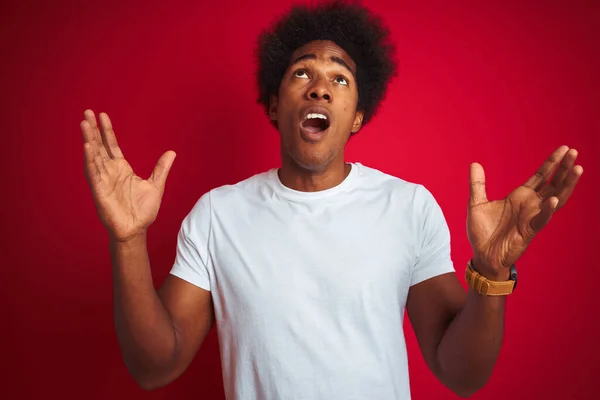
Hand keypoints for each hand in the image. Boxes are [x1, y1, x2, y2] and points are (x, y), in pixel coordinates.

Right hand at [80, 109, 175, 241]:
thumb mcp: (156, 185)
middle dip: (93, 130)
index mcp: (122, 169)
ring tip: (84, 123)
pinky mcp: (99, 190)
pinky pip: (93, 172)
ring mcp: (103, 180)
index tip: (102, 115)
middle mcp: (110, 172)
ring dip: (88, 140)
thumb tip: (172, 153)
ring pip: (94, 156)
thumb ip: (161, 168)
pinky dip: (90, 160)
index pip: (111, 145)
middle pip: (99, 146)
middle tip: (87, 112)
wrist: (136, 229)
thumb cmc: (143, 210)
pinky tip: (87, 146)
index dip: (107, 131)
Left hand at [466, 145, 582, 279]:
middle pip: (553, 183)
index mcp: (520, 196)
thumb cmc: (482, 231)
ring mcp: (532, 217)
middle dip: (563, 168)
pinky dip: (548, 210)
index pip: (541, 176)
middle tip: (574, 152)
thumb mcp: (476, 203)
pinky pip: (542, 219)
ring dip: (566, 185)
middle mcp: (530, 205)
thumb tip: (474, 163)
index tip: (564, 148)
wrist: (482, 255)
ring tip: (576, 169)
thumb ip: (477, 184)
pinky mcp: (529, 231)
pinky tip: (553, 199)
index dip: (552, 163)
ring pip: (555, 199)